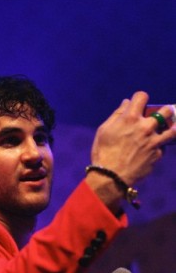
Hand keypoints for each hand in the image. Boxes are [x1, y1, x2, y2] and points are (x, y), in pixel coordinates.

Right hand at [87, 92, 175, 208]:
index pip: (141, 96)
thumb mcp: (104, 130)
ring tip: (167, 128)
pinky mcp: (158, 154)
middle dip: (161, 110)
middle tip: (157, 115)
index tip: (139, 102)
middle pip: (164, 110)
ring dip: (170, 126)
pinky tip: (151, 149)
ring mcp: (154, 141)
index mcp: (130, 118)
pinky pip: (163, 146)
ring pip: (173, 128)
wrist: (111, 176)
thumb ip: (116, 115)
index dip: (140, 98)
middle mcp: (145, 127)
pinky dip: (159, 146)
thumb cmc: (103, 152)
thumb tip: (126, 103)